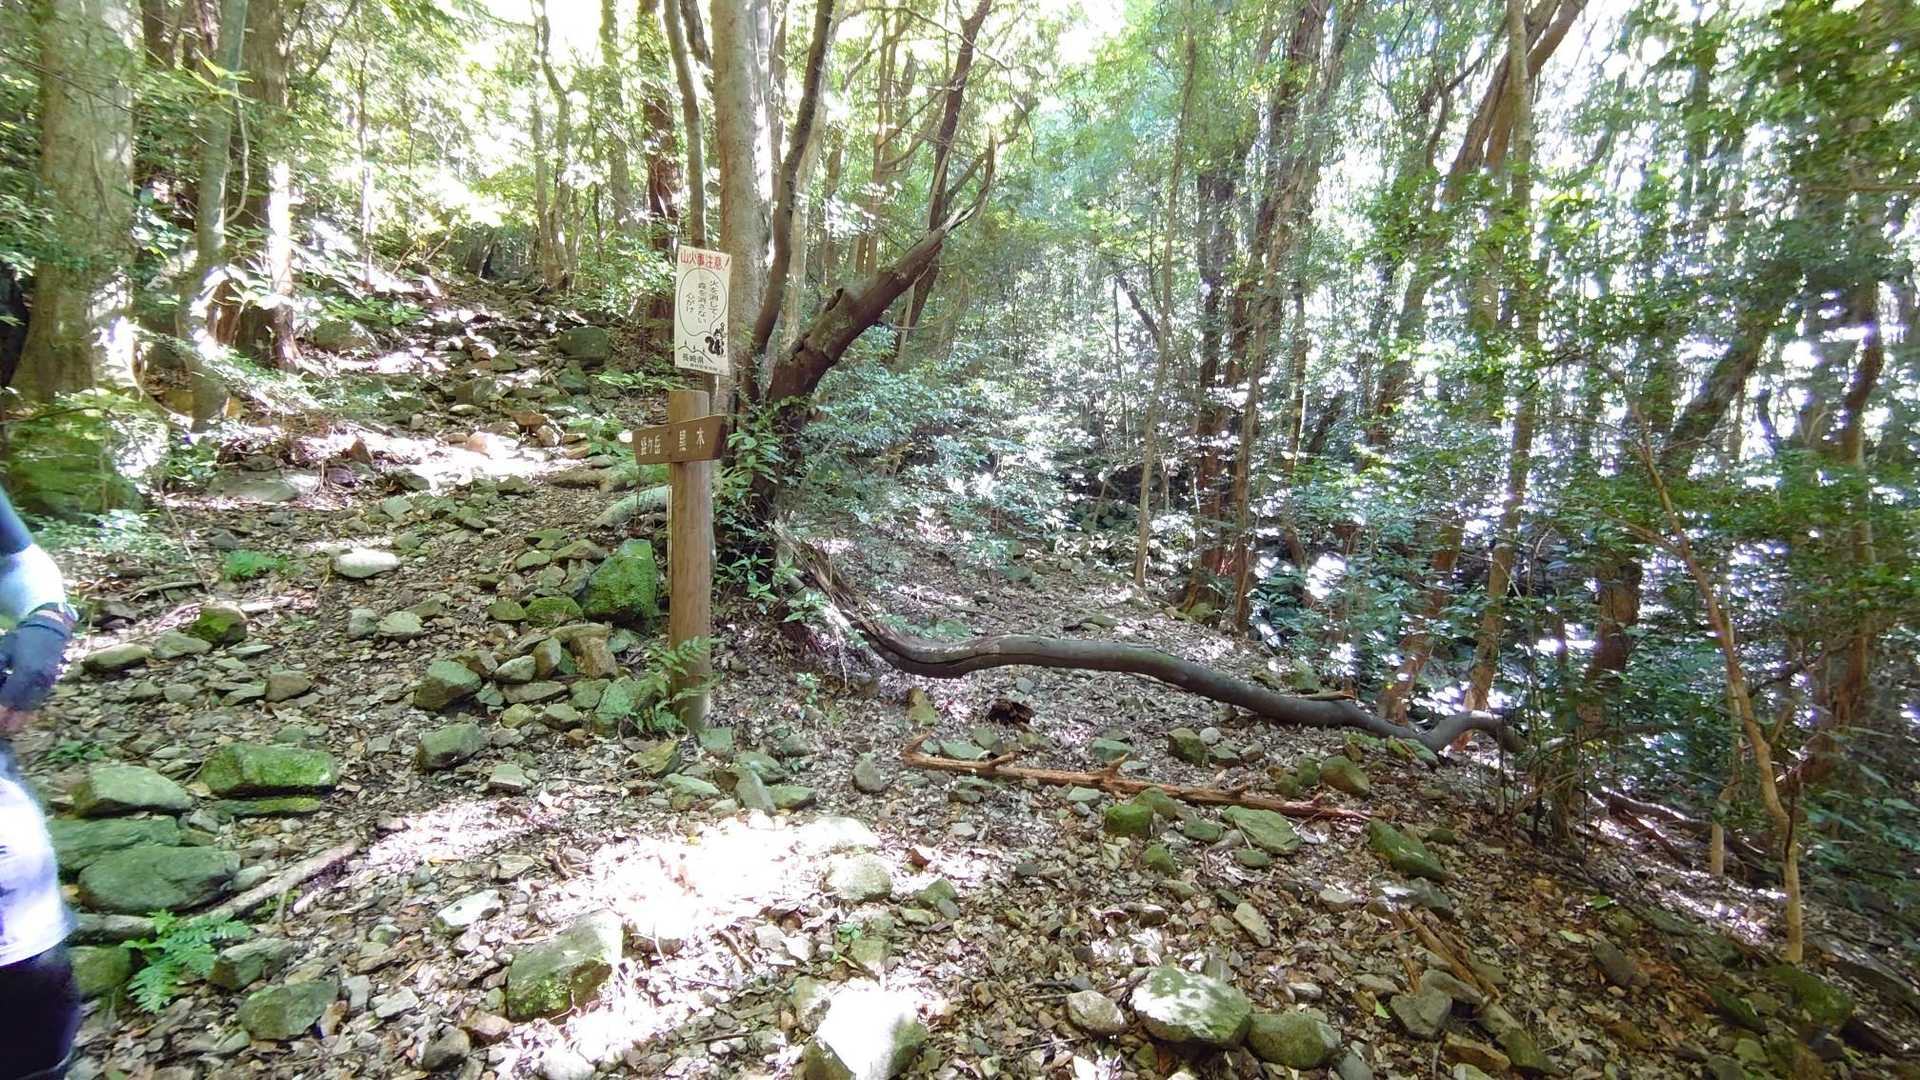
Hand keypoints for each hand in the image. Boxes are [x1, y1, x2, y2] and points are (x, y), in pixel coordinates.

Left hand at [0, 618, 69, 732]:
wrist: (49, 630)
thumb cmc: (20, 639)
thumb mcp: (2, 652)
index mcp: (27, 670)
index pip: (9, 698)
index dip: (0, 711)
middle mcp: (40, 680)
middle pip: (22, 707)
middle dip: (8, 722)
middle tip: (0, 730)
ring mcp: (48, 683)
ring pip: (30, 707)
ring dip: (18, 720)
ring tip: (7, 729)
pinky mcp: (51, 685)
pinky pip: (36, 702)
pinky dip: (25, 712)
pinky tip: (16, 718)